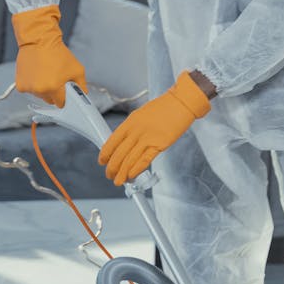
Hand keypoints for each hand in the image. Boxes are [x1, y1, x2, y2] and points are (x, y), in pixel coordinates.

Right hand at [12, 4, 87, 108]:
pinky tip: (37, 73)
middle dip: (54, 93)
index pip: (61, 103)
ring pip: (39, 95)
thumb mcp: (77, 69)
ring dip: (43, 88)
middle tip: (56, 79)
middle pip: (49, 101)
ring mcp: (28, 88)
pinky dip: (33, 85)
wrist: (39, 41)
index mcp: (54, 88)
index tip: (65, 92)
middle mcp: (39, 90)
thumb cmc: (58, 53)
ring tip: (46, 73)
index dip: (64, 97)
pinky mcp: (20, 85)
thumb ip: (82, 85)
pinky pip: (30, 90)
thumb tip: (83, 94)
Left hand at [98, 70, 211, 185]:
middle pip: (119, 154)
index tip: (102, 162)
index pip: (112, 142)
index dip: (105, 154)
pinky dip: (136, 170)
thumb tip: (124, 142)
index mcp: (130, 122)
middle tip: (110, 175)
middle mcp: (136, 130)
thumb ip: (132, 127)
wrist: (181, 103)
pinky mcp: (160, 144)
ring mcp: (148, 138)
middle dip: (112, 168)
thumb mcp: (141, 114)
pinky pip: (144, 160)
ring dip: (122, 173)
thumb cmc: (164, 107)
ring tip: (119, 181)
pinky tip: (131, 175)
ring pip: (129, 160)